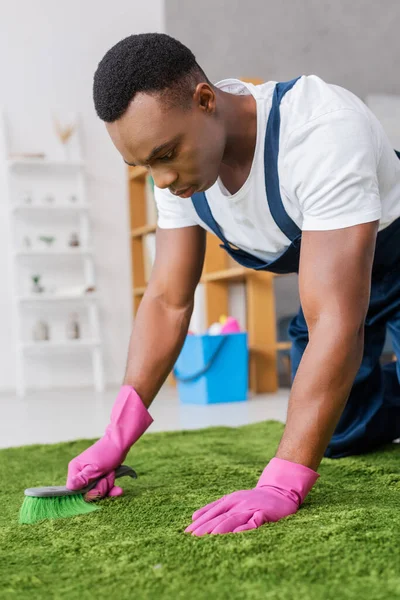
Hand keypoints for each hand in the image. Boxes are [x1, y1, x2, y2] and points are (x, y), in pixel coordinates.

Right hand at [66, 385, 152, 497]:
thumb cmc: (107, 452)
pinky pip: (103, 488)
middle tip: (106, 477)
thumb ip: (83, 480)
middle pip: (87, 492)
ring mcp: (90, 475)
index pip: (74, 490)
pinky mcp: (99, 476)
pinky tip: (118, 489)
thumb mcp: (95, 468)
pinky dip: (111, 487)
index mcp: (75, 470)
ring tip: (111, 474)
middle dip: (100, 488)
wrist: (120, 442)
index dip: (86, 492)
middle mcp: (80, 474)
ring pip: (97, 491)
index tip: (97, 486)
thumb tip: (69, 486)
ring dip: (107, 485)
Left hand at [185, 457, 319, 535]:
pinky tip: (237, 534)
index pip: (211, 513)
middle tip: (194, 538)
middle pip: (220, 517)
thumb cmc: (252, 500)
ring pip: (234, 519)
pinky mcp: (264, 514)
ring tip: (210, 536)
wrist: (279, 492)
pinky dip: (245, 527)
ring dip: (222, 528)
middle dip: (206, 527)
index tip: (187, 532)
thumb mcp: (232, 500)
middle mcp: (238, 503)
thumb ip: (214, 508)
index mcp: (229, 501)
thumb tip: (194, 517)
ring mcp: (250, 508)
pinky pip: (254, 522)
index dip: (199, 522)